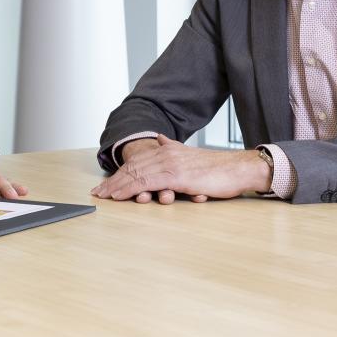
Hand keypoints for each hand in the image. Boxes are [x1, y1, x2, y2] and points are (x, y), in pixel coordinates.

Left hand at [91, 135, 268, 202]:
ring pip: (136, 174)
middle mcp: (166, 153)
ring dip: (117, 186)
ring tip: (104, 195)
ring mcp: (170, 164)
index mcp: (168, 149)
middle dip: (113, 180)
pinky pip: (147, 182)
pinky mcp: (176, 176)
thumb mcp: (191, 155)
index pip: (138, 161)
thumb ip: (173, 148)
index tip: (107, 183)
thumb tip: (161, 140)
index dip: (121, 172)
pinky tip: (120, 196)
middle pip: (132, 167)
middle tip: (98, 192)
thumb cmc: (219, 169)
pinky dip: (130, 189)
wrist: (238, 169)